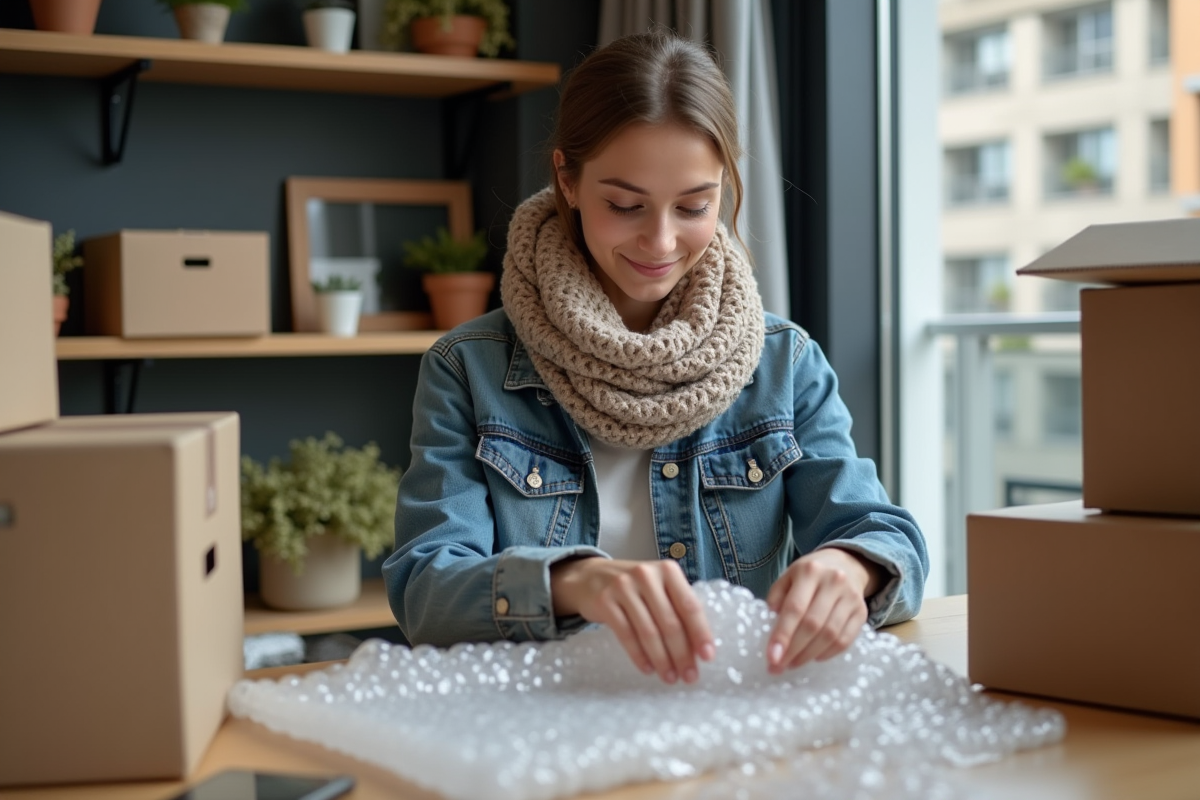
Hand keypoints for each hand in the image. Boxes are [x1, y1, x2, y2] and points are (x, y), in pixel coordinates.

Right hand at [550, 557, 714, 683]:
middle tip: (689, 676)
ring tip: (669, 677)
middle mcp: (646, 575)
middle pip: (670, 622)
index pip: (689, 605)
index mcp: (668, 571)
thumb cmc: (635, 587)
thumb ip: (677, 608)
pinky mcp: (605, 601)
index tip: (707, 657)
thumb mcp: (658, 587)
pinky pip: (626, 634)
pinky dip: (638, 655)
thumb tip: (698, 648)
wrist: (590, 576)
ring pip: (648, 631)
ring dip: (662, 659)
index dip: (700, 633)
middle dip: (682, 654)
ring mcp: (623, 587)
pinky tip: (647, 669)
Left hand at [764, 548, 880, 673]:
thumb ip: (777, 597)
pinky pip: (846, 639)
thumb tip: (771, 626)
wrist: (845, 563)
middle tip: (778, 667)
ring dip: (809, 655)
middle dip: (793, 650)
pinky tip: (814, 657)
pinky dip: (828, 653)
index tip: (771, 657)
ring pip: (830, 634)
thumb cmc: (809, 574)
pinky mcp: (862, 612)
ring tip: (793, 664)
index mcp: (809, 571)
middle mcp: (833, 582)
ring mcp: (850, 597)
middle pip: (813, 624)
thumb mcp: (788, 576)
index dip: (782, 635)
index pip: (795, 607)